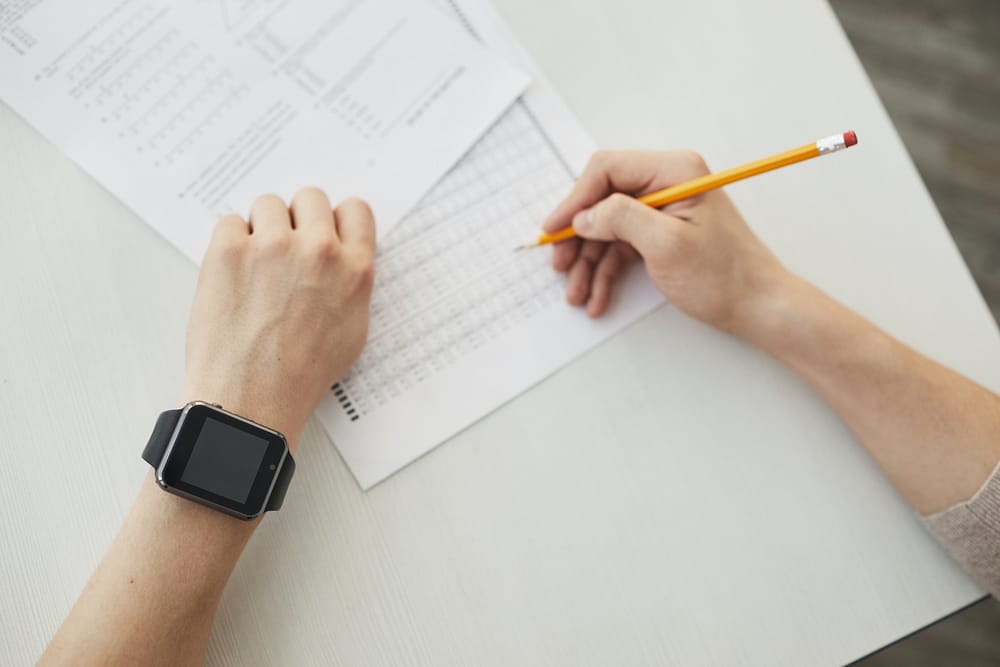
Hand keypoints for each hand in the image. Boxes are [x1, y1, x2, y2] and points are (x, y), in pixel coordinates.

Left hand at [181, 188, 375, 449]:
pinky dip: (229, 242)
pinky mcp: (229, 250)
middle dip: (297, 219)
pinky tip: (233, 274)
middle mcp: (319, 250)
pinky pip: (229, 222)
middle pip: (310, 198)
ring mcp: (272, 246)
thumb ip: (351, 284)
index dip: (335, 219)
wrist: (251, 399)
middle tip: (283, 250)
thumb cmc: (300, 376)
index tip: (322, 229)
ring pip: (268, 204)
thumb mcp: (352, 331)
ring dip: (261, 228)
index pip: (355, 210)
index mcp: (355, 269)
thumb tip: (341, 258)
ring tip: (254, 266)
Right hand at [543, 150, 785, 331]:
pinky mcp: (660, 235)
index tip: (555, 229)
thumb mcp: (668, 245)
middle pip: (602, 201)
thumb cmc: (725, 275)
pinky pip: (621, 248)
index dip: (575, 199)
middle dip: (578, 238)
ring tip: (576, 293)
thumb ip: (621, 220)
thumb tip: (584, 215)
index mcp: (673, 172)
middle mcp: (665, 184)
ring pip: (607, 229)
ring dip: (588, 262)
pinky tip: (597, 296)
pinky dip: (606, 272)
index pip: (607, 170)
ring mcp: (662, 211)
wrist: (757, 306)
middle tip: (559, 265)